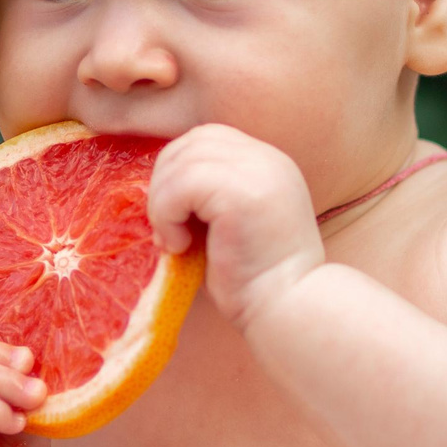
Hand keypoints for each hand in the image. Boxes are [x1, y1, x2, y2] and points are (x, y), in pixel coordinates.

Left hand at [147, 123, 323, 331]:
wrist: (288, 307)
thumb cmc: (255, 279)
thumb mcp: (231, 223)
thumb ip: (207, 195)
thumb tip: (158, 185)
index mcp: (268, 163)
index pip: (207, 139)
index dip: (178, 170)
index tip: (175, 216)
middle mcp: (266, 158)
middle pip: (190, 143)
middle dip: (164, 183)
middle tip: (167, 229)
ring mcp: (257, 170)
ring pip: (180, 162)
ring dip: (162, 204)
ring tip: (174, 242)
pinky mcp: (240, 193)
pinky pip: (181, 186)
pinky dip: (167, 215)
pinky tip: (180, 245)